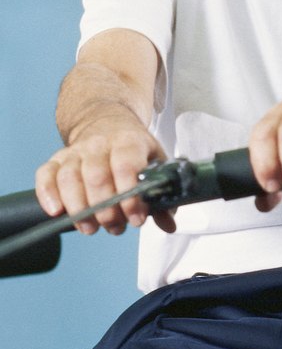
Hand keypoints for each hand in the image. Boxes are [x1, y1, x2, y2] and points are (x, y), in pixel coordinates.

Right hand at [35, 113, 174, 235]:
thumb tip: (169, 223)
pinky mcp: (57, 159)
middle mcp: (99, 143)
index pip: (126, 167)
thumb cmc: (132, 148)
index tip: (136, 219)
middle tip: (115, 227)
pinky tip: (57, 212)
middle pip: (96, 177)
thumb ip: (161, 192)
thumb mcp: (154, 161)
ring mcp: (76, 150)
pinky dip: (48, 194)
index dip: (130, 197)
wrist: (107, 121)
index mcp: (128, 141)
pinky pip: (45, 175)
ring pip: (70, 178)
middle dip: (106, 210)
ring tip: (91, 228)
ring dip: (79, 210)